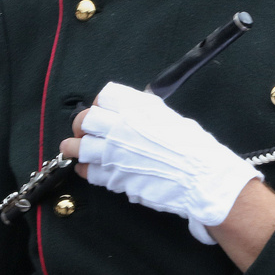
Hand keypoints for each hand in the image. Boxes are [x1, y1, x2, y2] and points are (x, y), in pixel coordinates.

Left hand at [61, 82, 261, 228]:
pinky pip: (86, 171)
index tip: (103, 112)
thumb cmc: (193, 146)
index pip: (104, 97)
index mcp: (135, 107)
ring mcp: (112, 151)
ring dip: (74, 148)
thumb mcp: (169, 117)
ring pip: (76, 146)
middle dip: (82, 126)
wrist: (200, 177)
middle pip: (84, 119)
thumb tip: (136, 110)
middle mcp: (119, 125)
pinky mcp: (111, 177)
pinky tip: (90, 169)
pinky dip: (85, 169)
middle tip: (86, 133)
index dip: (101, 105)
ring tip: (76, 151)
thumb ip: (146, 112)